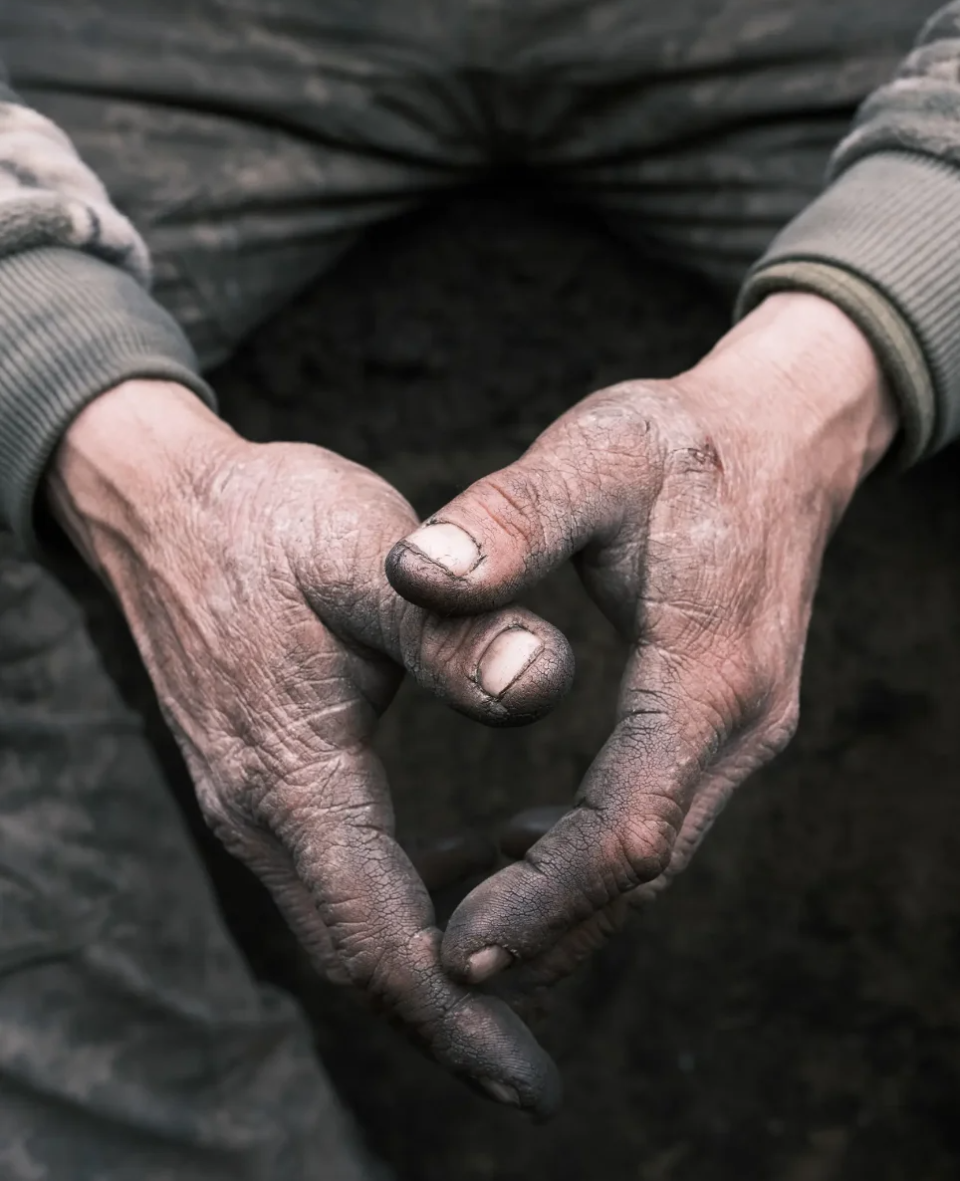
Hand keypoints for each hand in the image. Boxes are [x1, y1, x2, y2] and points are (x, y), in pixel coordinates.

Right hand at [46, 380, 574, 1113]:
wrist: (163, 507)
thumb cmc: (264, 525)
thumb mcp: (364, 559)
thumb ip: (451, 631)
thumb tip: (547, 682)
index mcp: (291, 779)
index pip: (379, 942)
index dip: (460, 1019)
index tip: (530, 1083)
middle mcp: (262, 814)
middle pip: (363, 954)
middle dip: (457, 1008)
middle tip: (541, 1048)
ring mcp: (256, 801)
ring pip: (355, 915)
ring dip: (447, 939)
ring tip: (550, 905)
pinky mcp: (266, 777)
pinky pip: (344, 865)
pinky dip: (422, 881)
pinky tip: (497, 834)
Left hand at [386, 294, 898, 990]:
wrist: (782, 434)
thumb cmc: (681, 442)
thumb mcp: (593, 456)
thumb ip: (511, 515)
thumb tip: (417, 570)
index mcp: (707, 674)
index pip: (626, 829)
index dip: (540, 899)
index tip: (456, 951)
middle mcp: (740, 724)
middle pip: (642, 869)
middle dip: (545, 928)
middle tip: (444, 970)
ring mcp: (741, 730)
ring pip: (653, 854)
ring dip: (564, 904)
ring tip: (471, 935)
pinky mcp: (725, 721)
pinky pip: (654, 813)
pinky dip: (586, 855)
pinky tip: (520, 852)